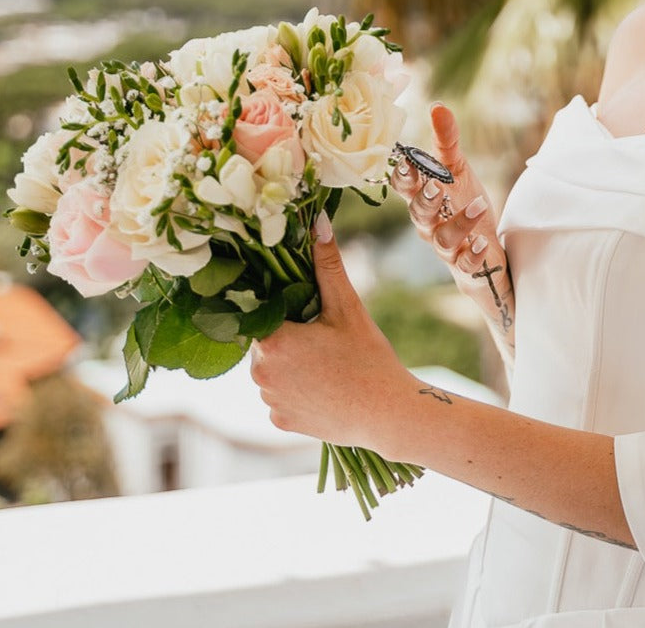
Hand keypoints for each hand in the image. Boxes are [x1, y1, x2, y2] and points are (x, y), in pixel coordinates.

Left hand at [250, 216, 410, 453]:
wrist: (386, 413)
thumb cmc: (367, 357)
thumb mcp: (347, 306)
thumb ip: (327, 265)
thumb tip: (318, 222)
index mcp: (272, 341)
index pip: (258, 312)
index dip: (279, 307)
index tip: (301, 308)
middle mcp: (260, 373)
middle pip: (264, 341)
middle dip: (287, 334)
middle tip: (322, 334)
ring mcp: (269, 402)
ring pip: (270, 370)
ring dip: (290, 363)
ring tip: (327, 362)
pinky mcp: (280, 422)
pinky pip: (280, 397)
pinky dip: (296, 390)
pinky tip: (325, 386)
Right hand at [389, 103, 503, 282]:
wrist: (486, 247)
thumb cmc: (464, 204)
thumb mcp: (458, 170)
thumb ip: (447, 142)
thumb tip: (437, 106)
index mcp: (424, 197)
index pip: (404, 187)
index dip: (402, 176)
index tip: (406, 161)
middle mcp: (429, 223)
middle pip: (418, 213)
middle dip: (425, 200)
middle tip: (436, 186)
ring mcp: (447, 247)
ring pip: (442, 239)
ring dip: (459, 223)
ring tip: (479, 205)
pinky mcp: (466, 265)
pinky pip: (465, 264)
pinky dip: (473, 255)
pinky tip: (483, 243)